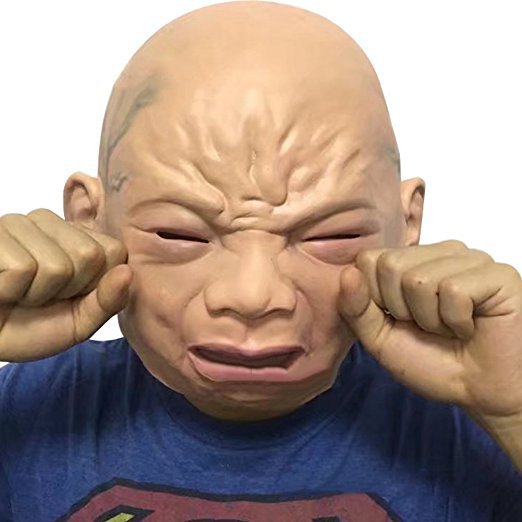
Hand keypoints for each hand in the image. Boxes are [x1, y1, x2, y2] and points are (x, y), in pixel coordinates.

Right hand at [0, 209, 131, 361]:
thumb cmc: (26, 327)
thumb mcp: (79, 323)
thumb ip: (108, 301)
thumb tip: (127, 272)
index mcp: (77, 238)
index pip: (115, 251)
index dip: (96, 285)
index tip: (69, 295)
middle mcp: (50, 223)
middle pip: (89, 256)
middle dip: (67, 289)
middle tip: (39, 296)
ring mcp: (19, 224)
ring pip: (57, 265)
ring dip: (36, 293)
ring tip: (18, 292)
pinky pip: (22, 268)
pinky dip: (10, 290)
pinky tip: (0, 288)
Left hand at [338, 240, 521, 423]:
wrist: (479, 392)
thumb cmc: (432, 362)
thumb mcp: (379, 339)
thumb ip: (356, 309)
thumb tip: (347, 274)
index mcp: (409, 262)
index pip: (368, 259)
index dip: (374, 298)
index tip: (398, 319)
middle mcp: (438, 253)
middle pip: (390, 265)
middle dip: (402, 309)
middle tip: (428, 326)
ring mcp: (469, 259)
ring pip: (419, 279)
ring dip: (430, 319)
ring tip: (449, 327)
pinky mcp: (497, 274)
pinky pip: (454, 291)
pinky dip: (457, 322)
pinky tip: (470, 327)